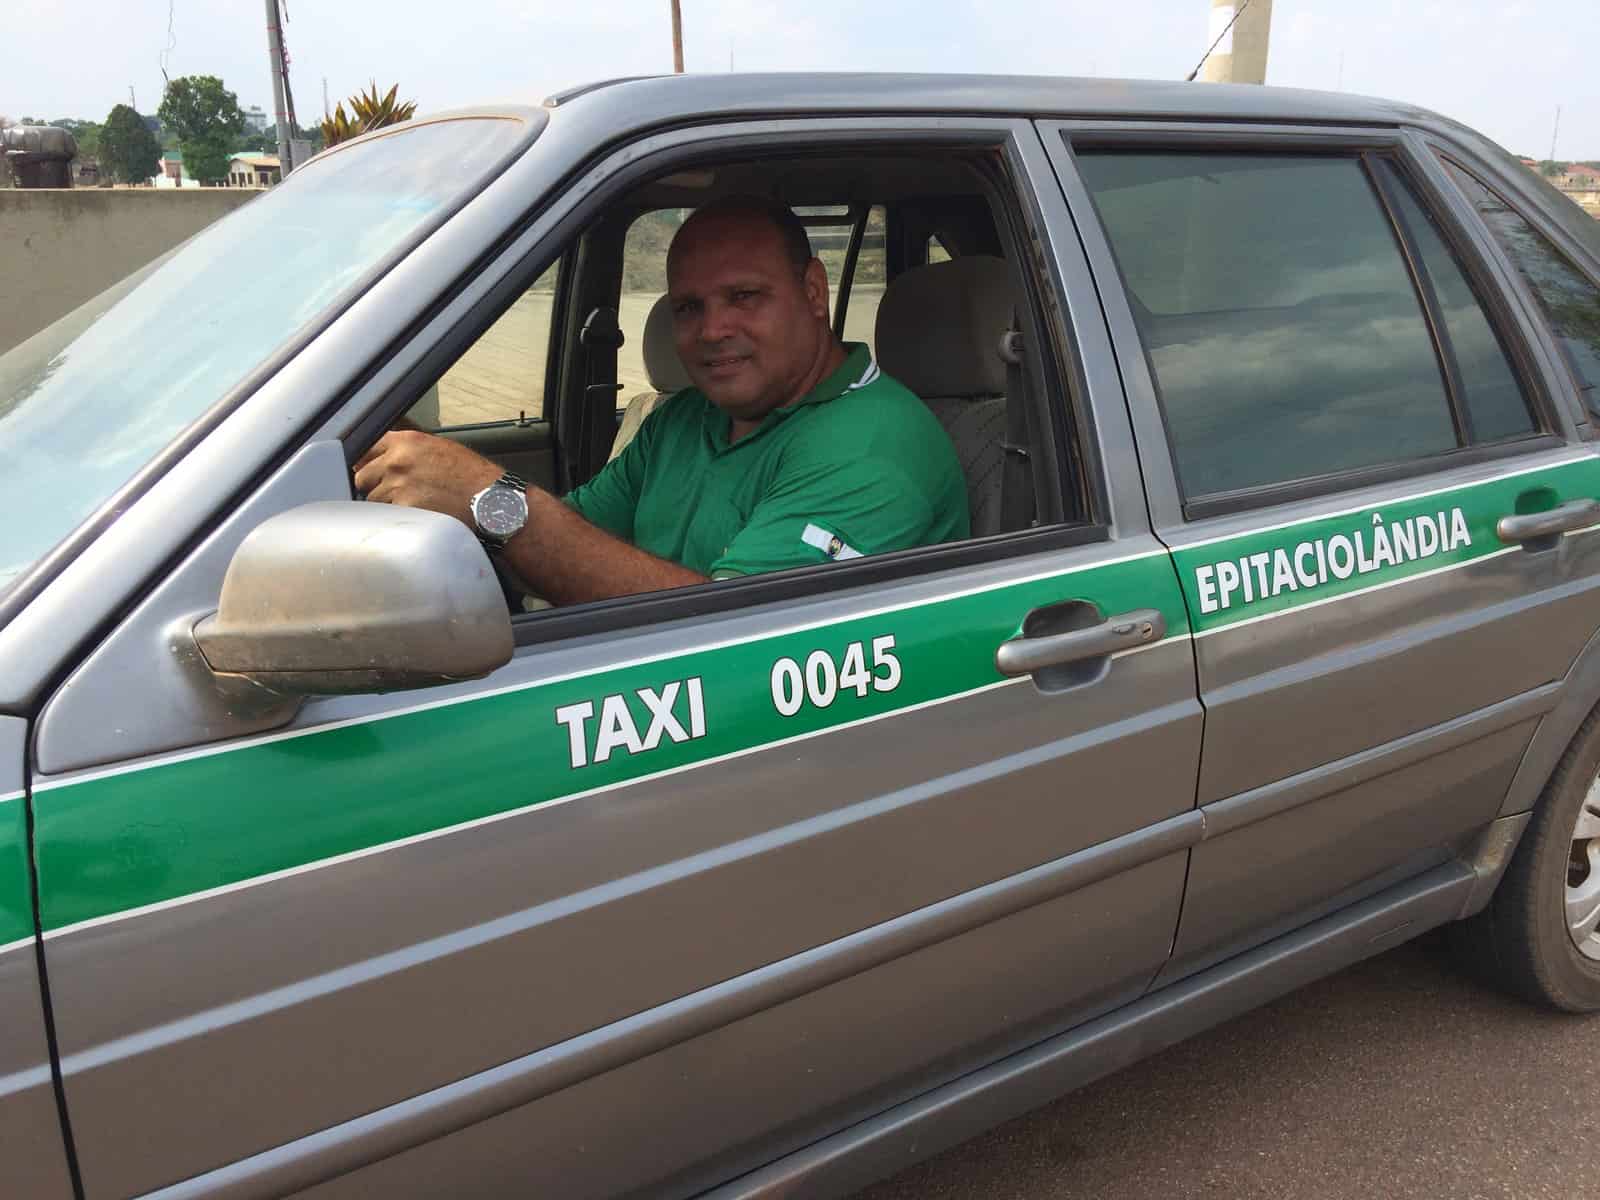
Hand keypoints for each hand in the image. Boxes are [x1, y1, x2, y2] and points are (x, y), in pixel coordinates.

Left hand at [351, 431, 502, 527]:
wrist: (491, 500)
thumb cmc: (473, 477)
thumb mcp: (440, 449)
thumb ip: (409, 450)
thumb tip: (385, 458)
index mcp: (407, 441)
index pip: (365, 448)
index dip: (366, 463)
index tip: (368, 472)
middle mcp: (398, 461)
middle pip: (362, 477)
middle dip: (373, 486)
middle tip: (393, 494)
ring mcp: (398, 486)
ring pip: (372, 500)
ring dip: (386, 505)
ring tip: (411, 507)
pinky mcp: (404, 509)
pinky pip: (386, 516)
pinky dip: (397, 519)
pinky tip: (415, 516)